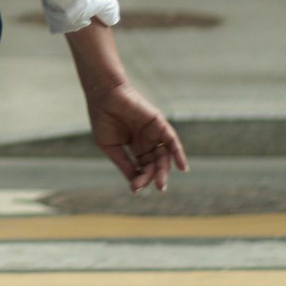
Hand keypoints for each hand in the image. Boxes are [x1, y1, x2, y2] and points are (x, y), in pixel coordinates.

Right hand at [82, 78, 188, 195]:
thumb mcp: (111, 147)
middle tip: (156, 188)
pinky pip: (172, 141)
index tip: (135, 189)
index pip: (142, 167)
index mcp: (135, 147)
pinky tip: (183, 168)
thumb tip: (135, 183)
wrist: (103, 96)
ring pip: (164, 156)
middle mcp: (147, 141)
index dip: (140, 179)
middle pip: (155, 164)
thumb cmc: (103, 119)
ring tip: (161, 184)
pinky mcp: (159, 124)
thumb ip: (124, 164)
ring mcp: (154, 133)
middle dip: (154, 177)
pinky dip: (178, 154)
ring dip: (164, 170)